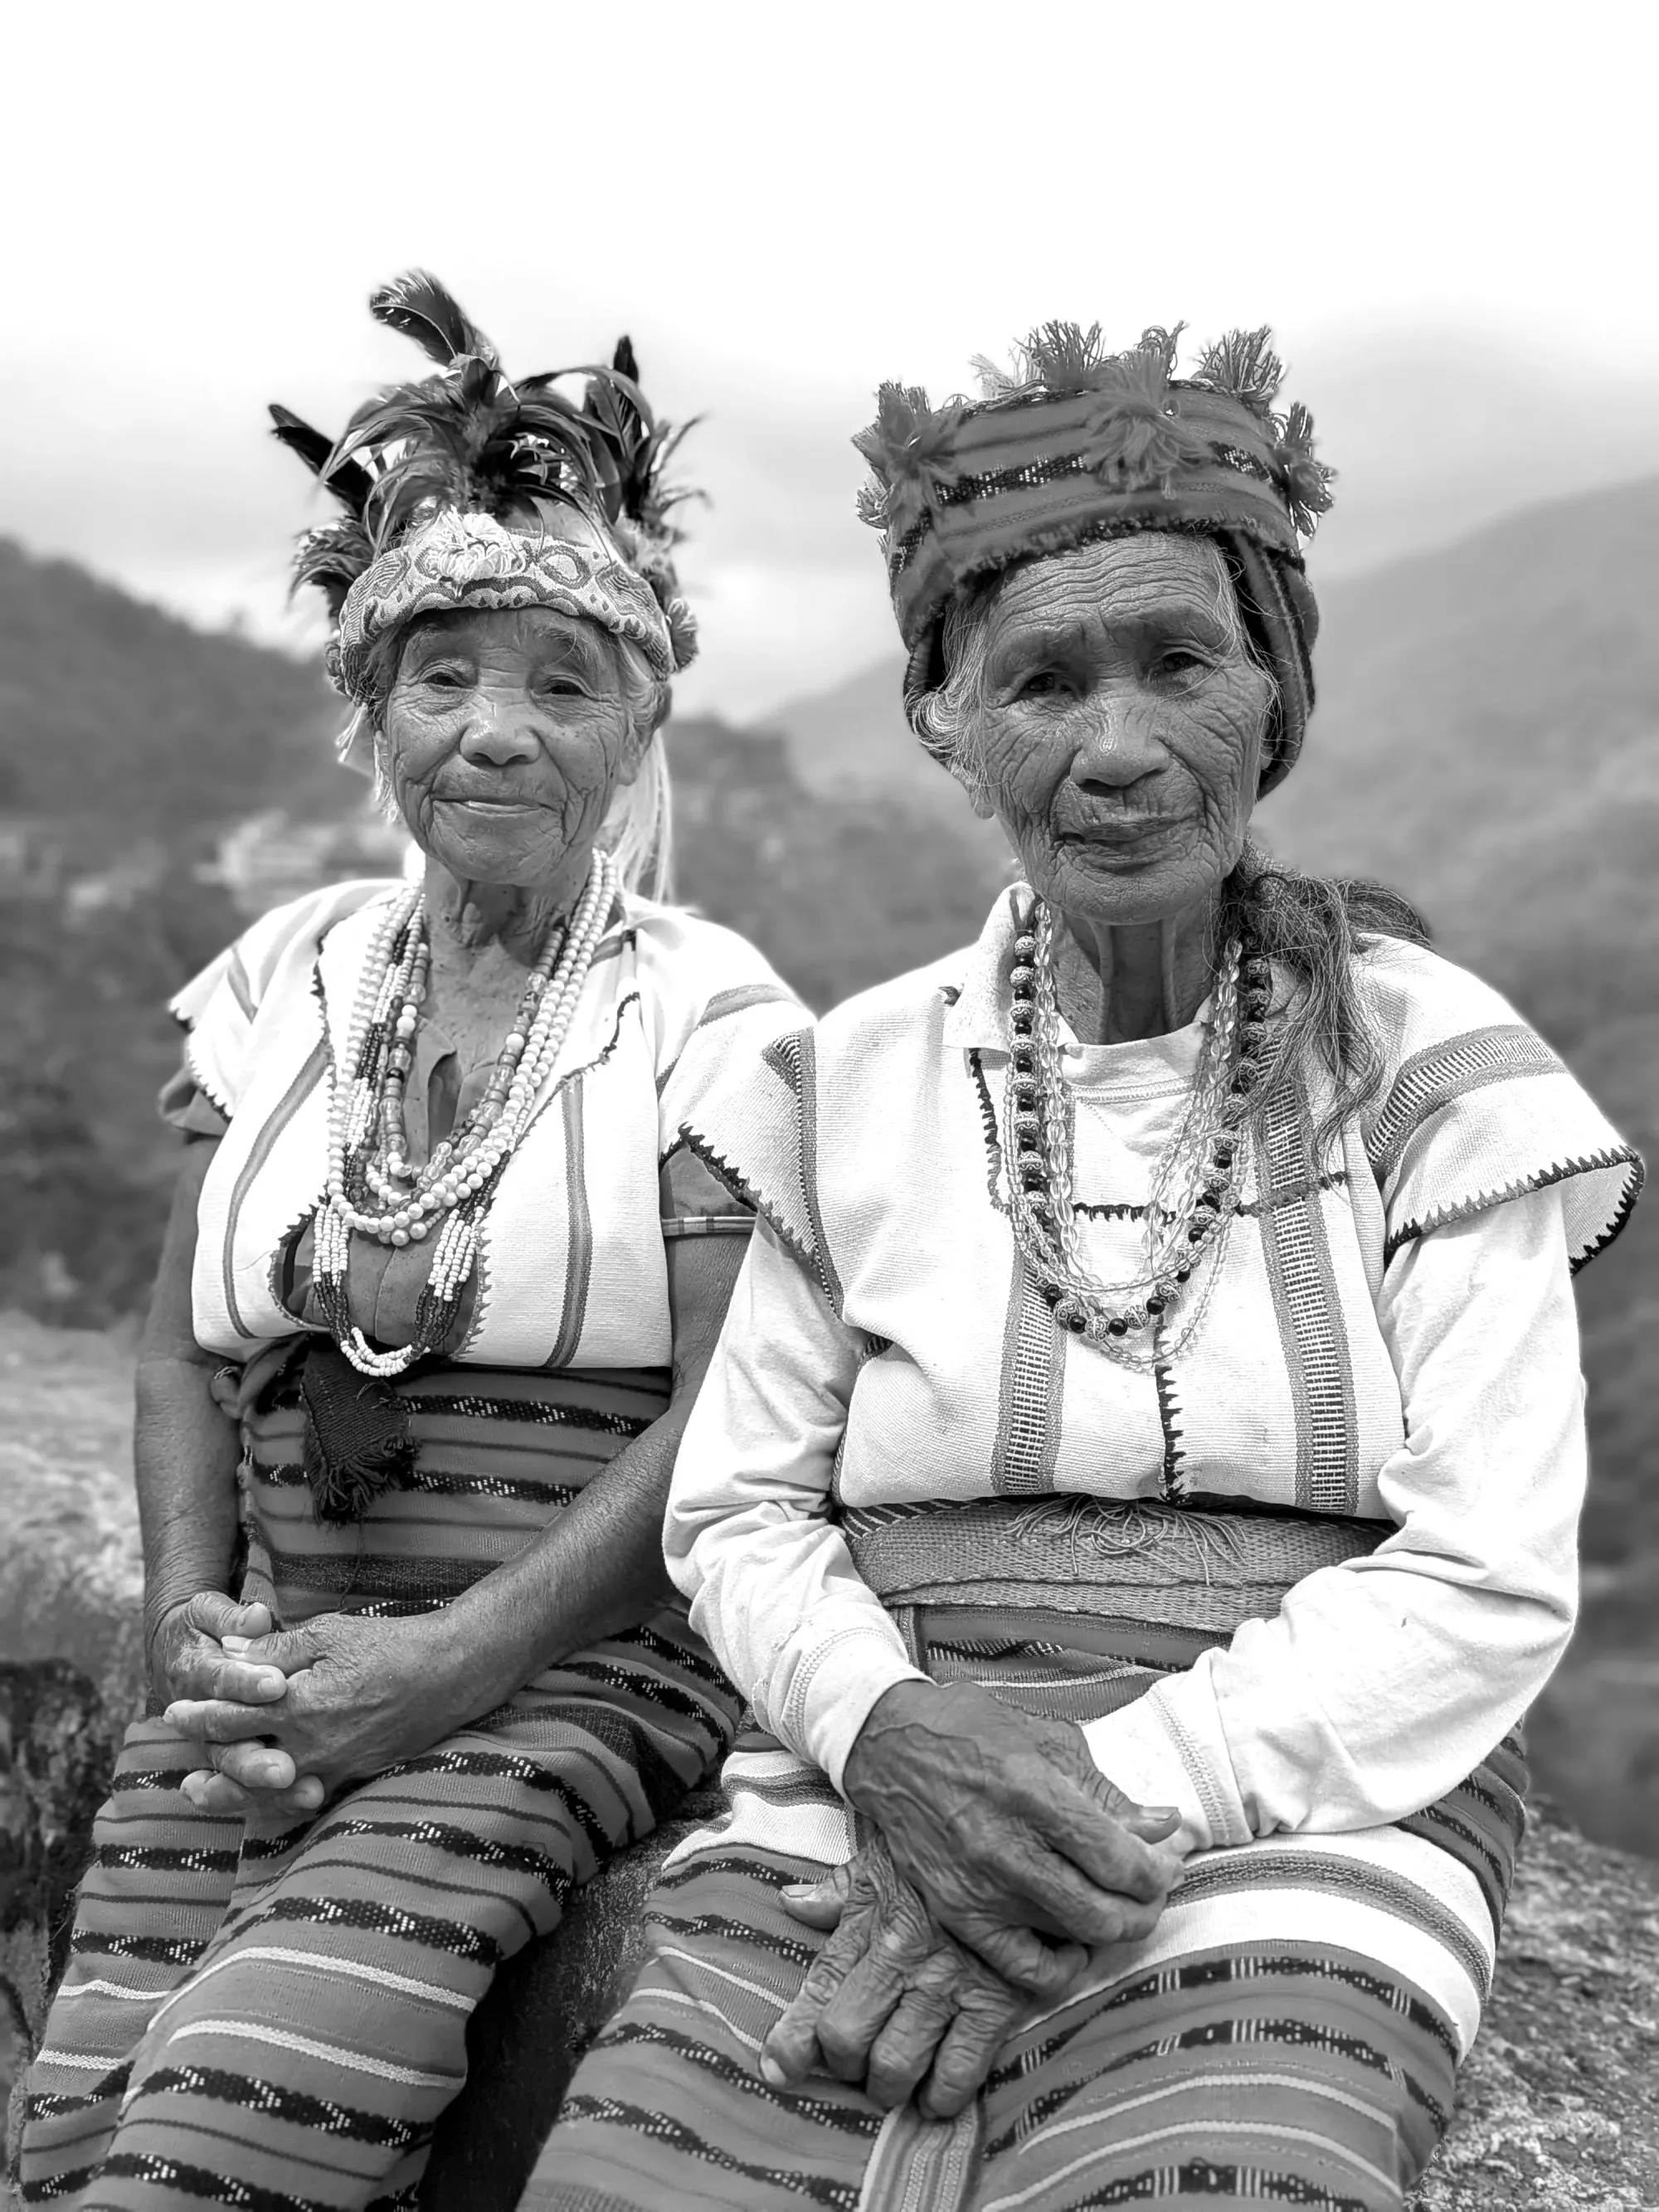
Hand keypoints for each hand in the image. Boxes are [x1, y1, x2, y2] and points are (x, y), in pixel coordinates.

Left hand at [164, 1608, 475, 1811]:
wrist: (449, 1672)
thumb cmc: (388, 1645)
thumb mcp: (327, 1633)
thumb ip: (275, 1650)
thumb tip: (230, 1655)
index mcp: (298, 1704)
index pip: (232, 1716)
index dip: (199, 1716)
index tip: (174, 1713)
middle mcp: (310, 1744)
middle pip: (242, 1761)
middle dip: (209, 1765)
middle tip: (182, 1774)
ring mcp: (333, 1766)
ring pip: (269, 1791)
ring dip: (233, 1796)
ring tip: (204, 1796)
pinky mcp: (355, 1776)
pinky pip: (306, 1799)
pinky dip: (278, 1804)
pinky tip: (266, 1802)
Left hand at [761, 1833, 1027, 2117]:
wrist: (1023, 1838)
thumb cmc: (949, 1850)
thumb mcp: (887, 1855)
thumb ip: (839, 1889)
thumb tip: (790, 1902)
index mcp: (871, 1917)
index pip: (820, 1985)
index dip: (793, 2037)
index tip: (778, 2069)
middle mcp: (901, 1955)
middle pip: (847, 2035)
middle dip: (843, 2066)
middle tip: (854, 2070)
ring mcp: (948, 1982)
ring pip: (896, 2062)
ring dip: (889, 2087)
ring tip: (893, 2088)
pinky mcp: (996, 2001)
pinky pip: (960, 2070)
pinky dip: (943, 2096)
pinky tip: (938, 2099)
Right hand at [841, 1679, 1183, 1996]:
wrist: (892, 1748)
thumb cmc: (974, 1731)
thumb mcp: (1048, 1739)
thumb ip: (1105, 1790)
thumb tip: (1163, 1824)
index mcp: (1034, 1790)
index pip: (1118, 1859)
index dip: (1157, 1872)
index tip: (1165, 1865)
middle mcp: (1007, 1846)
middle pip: (1104, 1912)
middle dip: (1145, 1909)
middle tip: (1152, 1893)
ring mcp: (979, 1887)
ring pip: (1073, 1937)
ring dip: (1112, 1930)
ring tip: (1119, 1907)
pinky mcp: (957, 1913)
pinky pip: (1023, 1968)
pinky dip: (1060, 1966)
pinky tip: (1073, 1944)